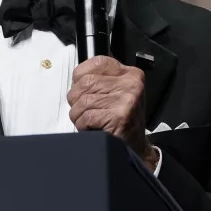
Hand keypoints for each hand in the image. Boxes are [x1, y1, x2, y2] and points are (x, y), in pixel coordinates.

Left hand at [67, 56, 157, 171]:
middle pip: (85, 82)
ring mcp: (126, 100)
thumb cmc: (121, 120)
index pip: (97, 62)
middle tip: (83, 109)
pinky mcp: (119, 116)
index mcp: (130, 74)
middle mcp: (130, 84)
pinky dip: (82, 124)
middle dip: (76, 98)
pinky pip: (86, 116)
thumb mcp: (117, 92)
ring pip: (83, 100)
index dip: (81, 74)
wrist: (135, 148)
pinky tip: (92, 127)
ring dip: (78, 114)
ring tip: (89, 120)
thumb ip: (101, 80)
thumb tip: (77, 77)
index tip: (80, 86)